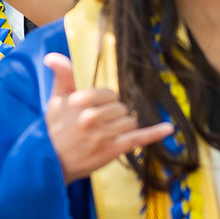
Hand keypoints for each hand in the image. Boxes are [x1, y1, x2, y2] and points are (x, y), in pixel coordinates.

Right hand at [43, 54, 172, 183]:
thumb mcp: (55, 100)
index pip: (109, 94)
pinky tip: (169, 128)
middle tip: (98, 127)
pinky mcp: (112, 150)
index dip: (106, 102)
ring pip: (129, 122)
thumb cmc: (54, 130)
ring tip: (106, 136)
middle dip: (114, 116)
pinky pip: (138, 138)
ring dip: (122, 128)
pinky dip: (155, 133)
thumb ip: (61, 75)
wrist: (50, 162)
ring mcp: (103, 134)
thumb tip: (52, 56)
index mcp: (80, 102)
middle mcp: (91, 117)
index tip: (96, 110)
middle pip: (121, 108)